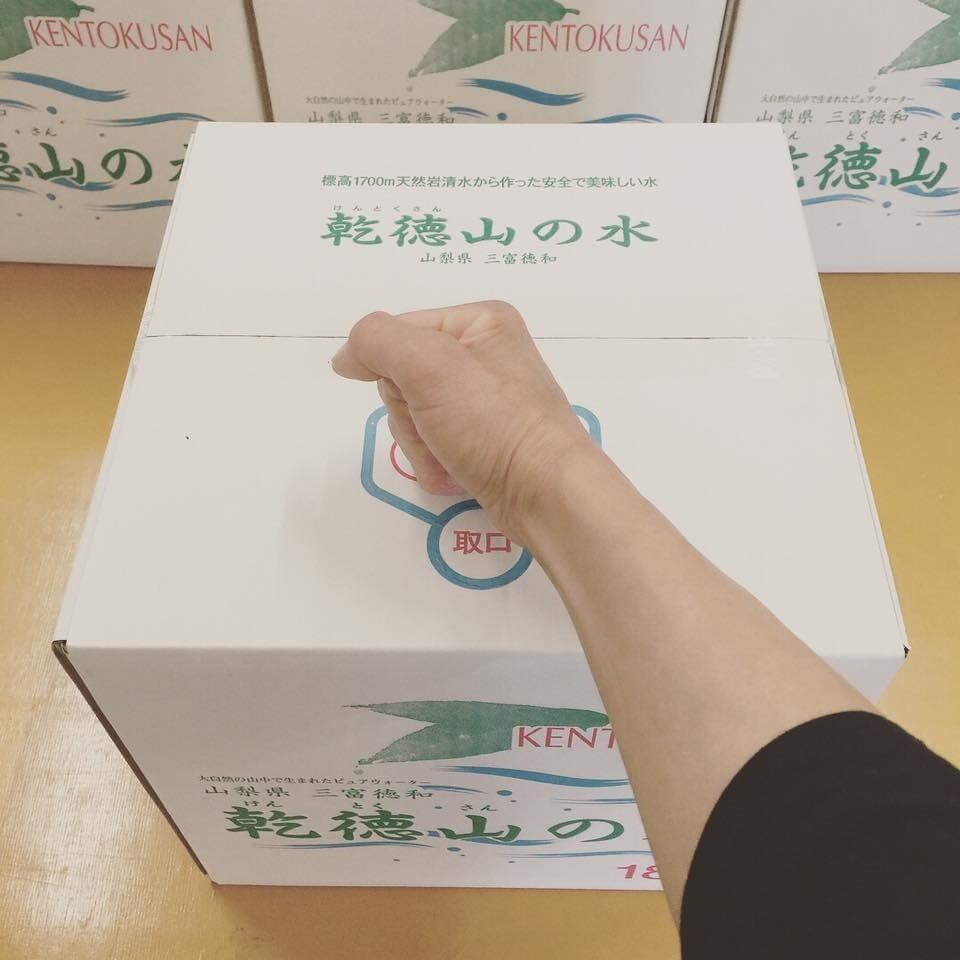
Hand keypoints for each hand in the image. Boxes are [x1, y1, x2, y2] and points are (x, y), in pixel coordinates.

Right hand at [332, 301, 596, 541]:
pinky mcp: (484, 442)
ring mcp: (485, 403)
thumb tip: (346, 356)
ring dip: (420, 445)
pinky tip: (457, 474)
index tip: (414, 392)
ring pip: (413, 418)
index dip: (391, 368)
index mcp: (480, 322)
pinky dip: (436, 465)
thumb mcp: (429, 365)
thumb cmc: (495, 422)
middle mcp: (485, 357)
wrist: (547, 494)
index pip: (398, 333)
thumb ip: (376, 342)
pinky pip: (434, 447)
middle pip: (402, 378)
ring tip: (451, 456)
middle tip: (438, 427)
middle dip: (409, 413)